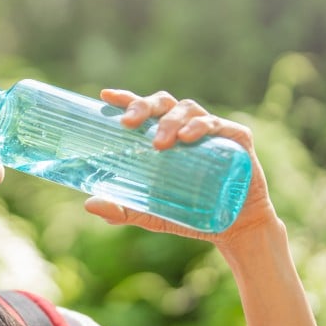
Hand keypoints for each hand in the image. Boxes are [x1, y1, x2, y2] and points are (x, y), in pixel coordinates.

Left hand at [83, 88, 277, 245]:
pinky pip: (218, 125)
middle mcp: (186, 127)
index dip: (126, 99)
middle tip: (129, 123)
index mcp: (165, 136)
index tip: (105, 97)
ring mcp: (212, 131)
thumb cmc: (190, 214)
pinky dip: (202, 126)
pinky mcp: (236, 139)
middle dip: (144, 106)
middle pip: (164, 104)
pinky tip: (188, 137)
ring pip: (188, 109)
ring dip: (171, 121)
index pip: (144, 110)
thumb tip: (89, 204)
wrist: (233, 229)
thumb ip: (123, 210)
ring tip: (160, 143)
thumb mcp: (151, 214)